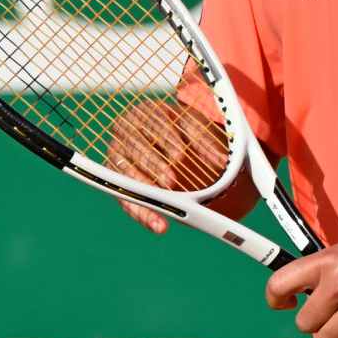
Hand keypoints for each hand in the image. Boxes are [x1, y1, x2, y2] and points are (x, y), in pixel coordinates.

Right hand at [104, 99, 229, 233]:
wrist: (176, 146)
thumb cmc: (187, 134)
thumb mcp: (198, 131)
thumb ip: (206, 142)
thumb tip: (221, 161)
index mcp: (149, 112)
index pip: (155, 123)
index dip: (168, 140)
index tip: (180, 155)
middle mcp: (128, 131)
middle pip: (136, 146)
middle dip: (154, 164)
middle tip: (171, 181)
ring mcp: (118, 156)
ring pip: (126, 172)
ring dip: (144, 189)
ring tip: (164, 206)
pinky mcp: (116, 181)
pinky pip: (125, 198)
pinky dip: (141, 213)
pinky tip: (159, 225)